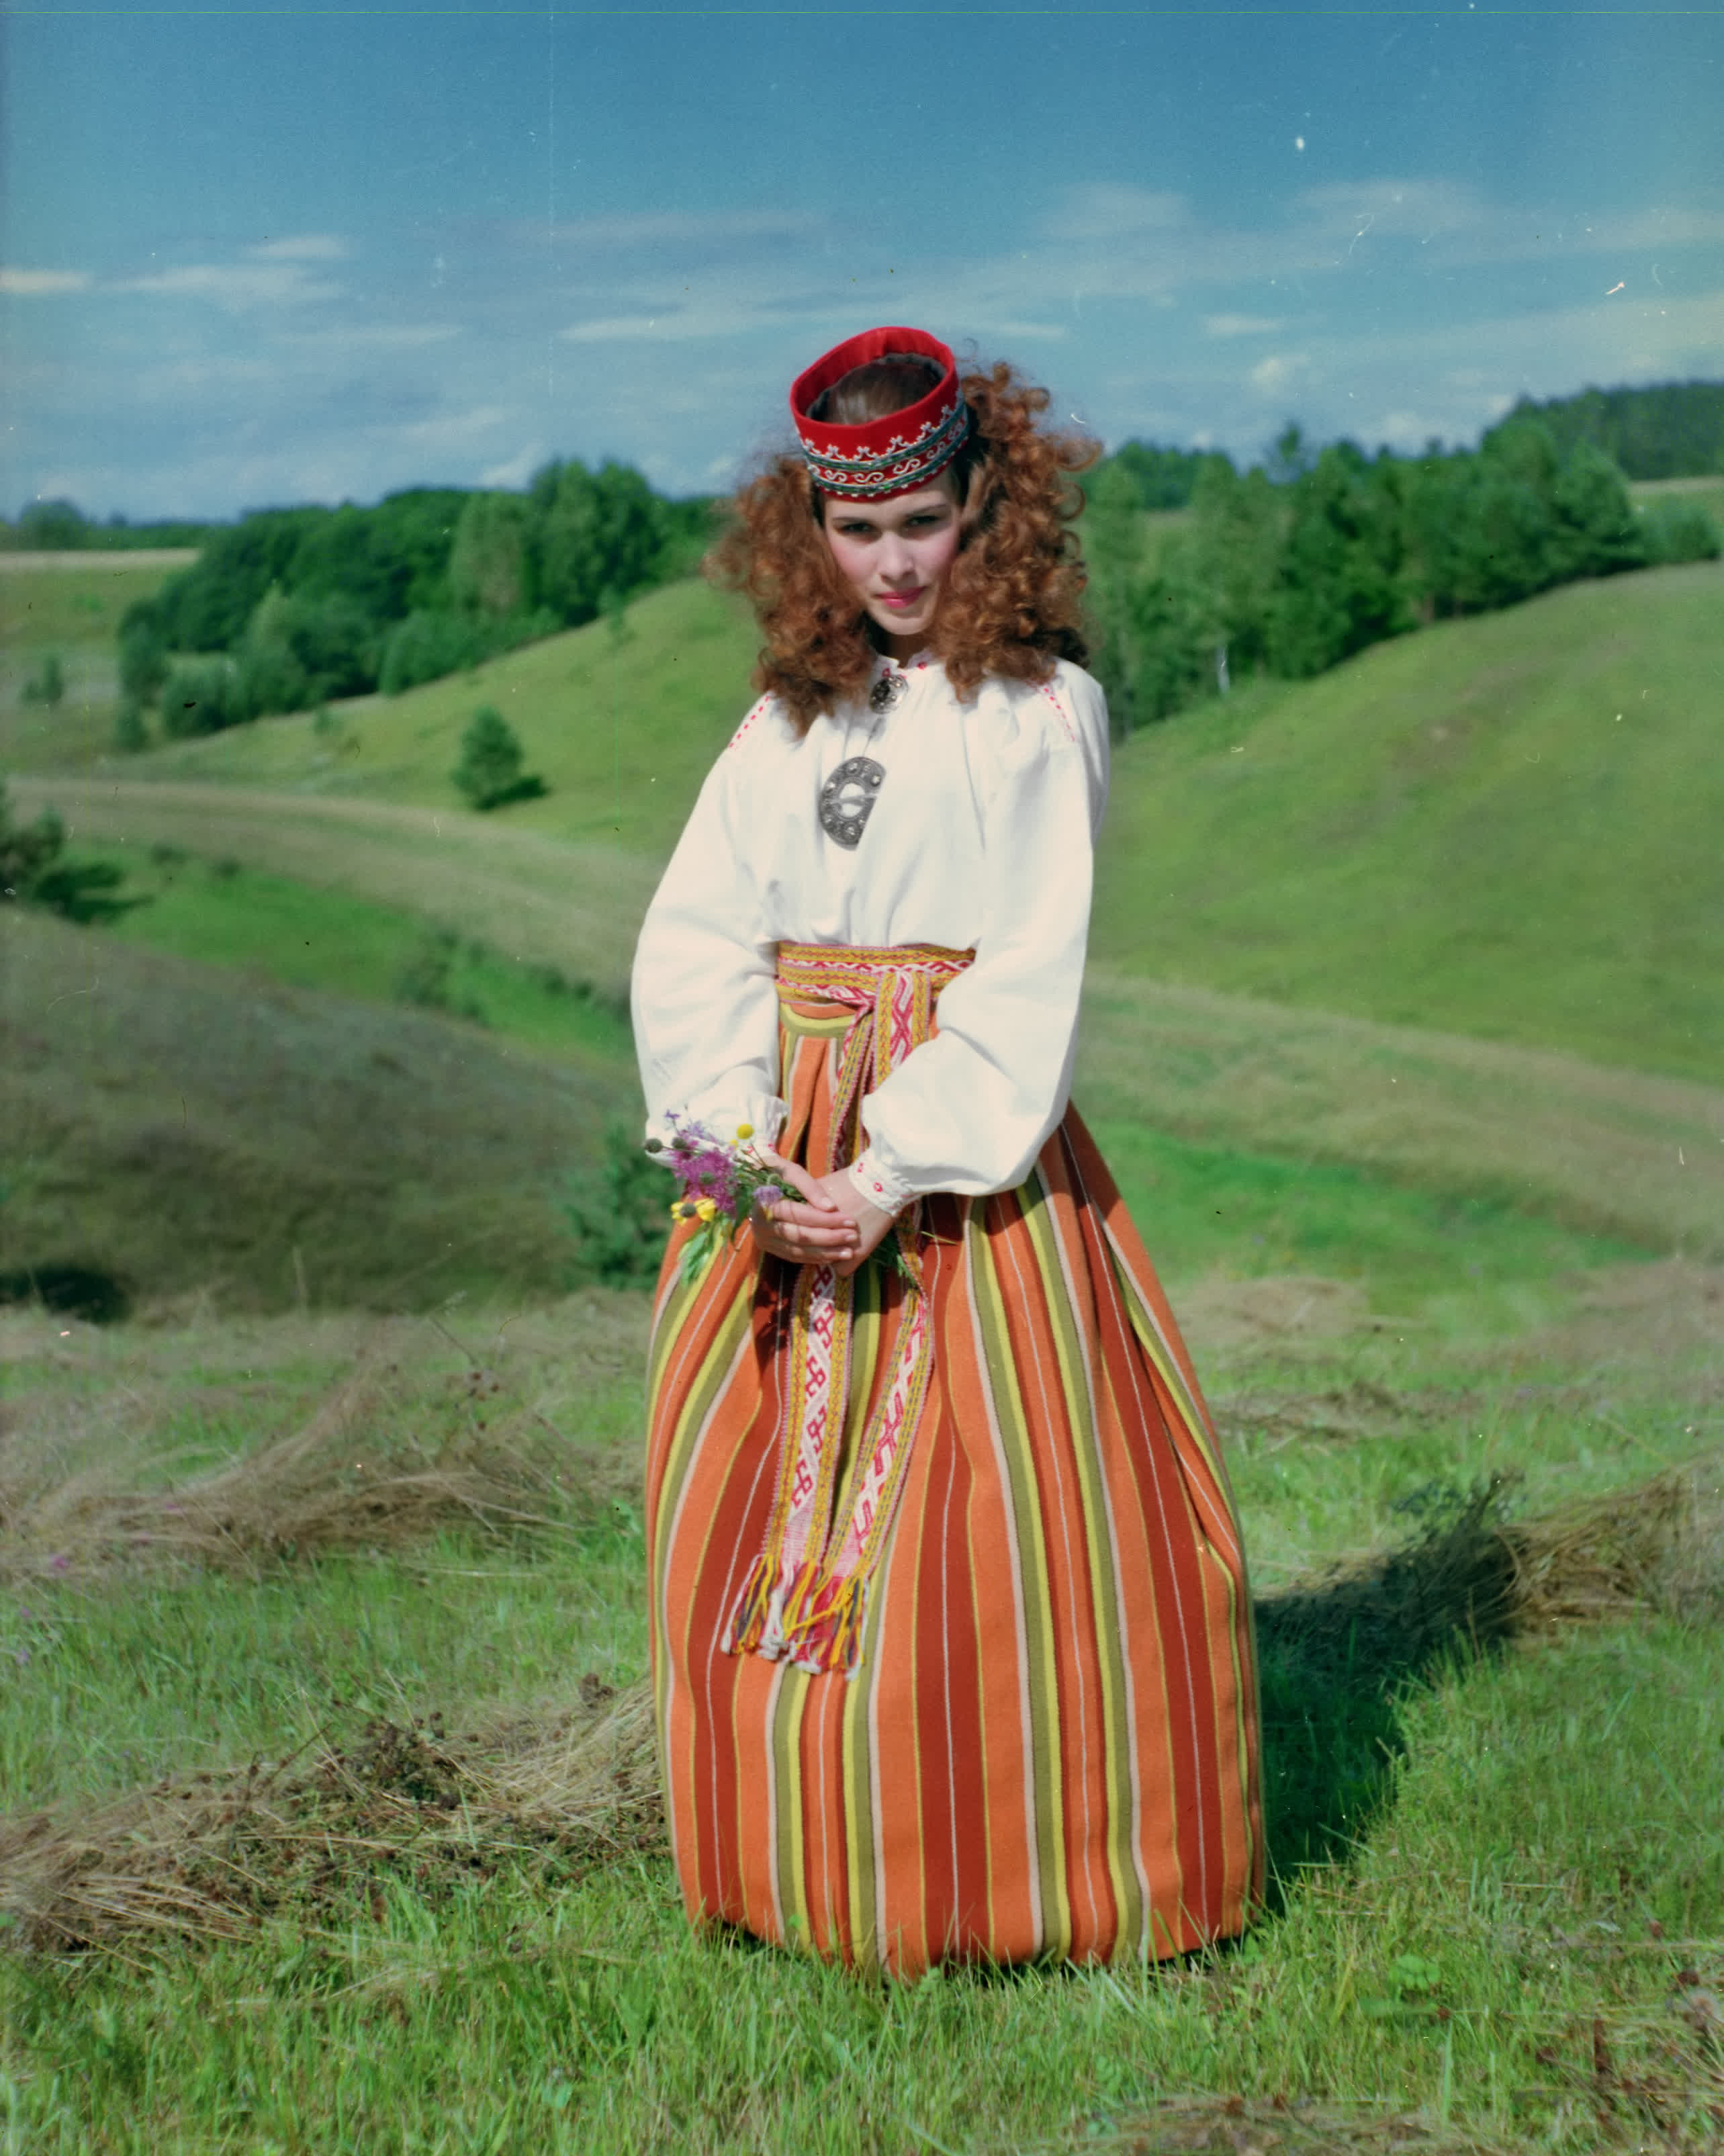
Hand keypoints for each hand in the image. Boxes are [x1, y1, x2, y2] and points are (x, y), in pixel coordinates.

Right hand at [752, 1155, 895, 1275]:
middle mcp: (760, 1226)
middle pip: (800, 1236)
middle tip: (853, 1236)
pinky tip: (833, 1257)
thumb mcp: (791, 1171)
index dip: (825, 1219)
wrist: (752, 1182)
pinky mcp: (769, 1248)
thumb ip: (810, 1187)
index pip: (799, 1215)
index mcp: (763, 1204)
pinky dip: (814, 1258)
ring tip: (849, 1252)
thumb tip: (830, 1207)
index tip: (850, 1219)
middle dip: (829, 1238)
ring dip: (825, 1253)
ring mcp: (763, 1240)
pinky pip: (794, 1256)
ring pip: (798, 1251)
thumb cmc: (776, 1172)